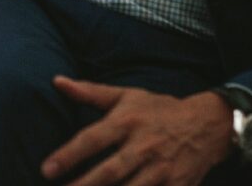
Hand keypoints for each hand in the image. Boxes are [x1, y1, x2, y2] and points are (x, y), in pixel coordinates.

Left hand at [42, 78, 232, 184]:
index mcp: (127, 121)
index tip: (45, 170)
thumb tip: (56, 81)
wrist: (205, 125)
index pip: (92, 139)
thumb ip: (89, 92)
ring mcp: (161, 171)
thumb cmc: (157, 109)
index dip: (69, 155)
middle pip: (110, 171)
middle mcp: (142, 147)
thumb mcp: (125, 95)